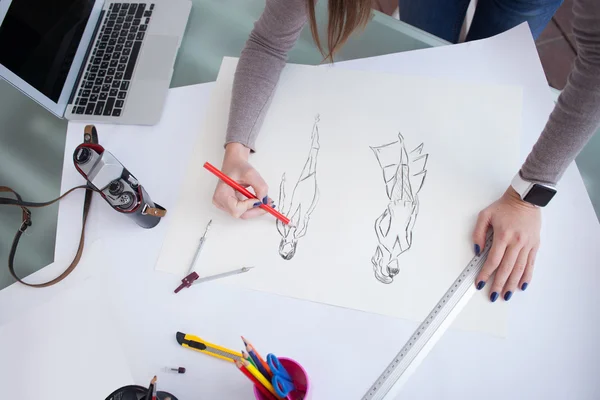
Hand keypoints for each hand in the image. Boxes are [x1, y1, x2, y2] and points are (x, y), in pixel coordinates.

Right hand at [212, 143, 272, 218]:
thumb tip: (264, 200)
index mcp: (221, 194)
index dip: (249, 206)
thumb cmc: (238, 167)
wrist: (235, 164)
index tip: (258, 199)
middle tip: (269, 204)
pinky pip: (244, 211)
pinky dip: (254, 207)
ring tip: (267, 201)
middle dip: (256, 210)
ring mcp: (225, 205)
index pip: (236, 209)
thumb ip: (260, 186)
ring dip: (257, 209)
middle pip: (240, 214)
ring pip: (244, 214)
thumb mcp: (251, 173)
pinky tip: (261, 201)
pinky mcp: (231, 205)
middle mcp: (221, 201)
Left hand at [472, 186, 540, 301]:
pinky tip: (521, 285)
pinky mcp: (534, 245)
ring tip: (506, 295)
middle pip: (506, 268)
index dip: (486, 274)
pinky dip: (526, 276)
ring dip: (512, 284)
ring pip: (519, 269)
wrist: (526, 199)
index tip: (480, 283)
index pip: (493, 260)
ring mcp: (527, 245)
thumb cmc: (504, 206)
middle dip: (498, 284)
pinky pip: (531, 264)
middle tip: (493, 295)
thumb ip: (478, 233)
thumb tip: (477, 250)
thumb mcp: (485, 215)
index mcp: (503, 235)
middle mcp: (516, 242)